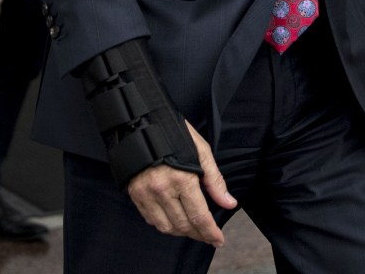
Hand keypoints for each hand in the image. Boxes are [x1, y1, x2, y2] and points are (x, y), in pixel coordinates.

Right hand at [127, 122, 235, 245]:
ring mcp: (146, 194)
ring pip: (166, 227)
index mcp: (182, 179)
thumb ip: (215, 181)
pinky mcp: (135, 194)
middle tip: (208, 236)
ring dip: (181, 232)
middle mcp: (163, 190)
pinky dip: (164, 224)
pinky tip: (174, 219)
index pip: (199, 216)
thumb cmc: (174, 134)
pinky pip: (151, 220)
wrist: (141, 123)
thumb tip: (229, 203)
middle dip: (198, 234)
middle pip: (183, 225)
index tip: (218, 240)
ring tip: (193, 229)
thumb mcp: (201, 151)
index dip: (210, 232)